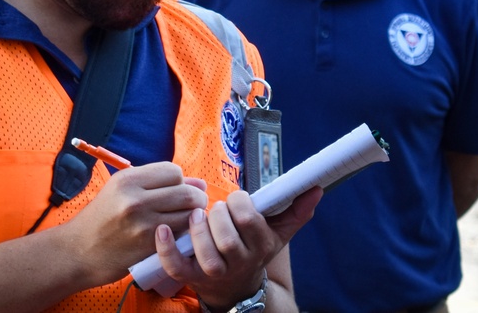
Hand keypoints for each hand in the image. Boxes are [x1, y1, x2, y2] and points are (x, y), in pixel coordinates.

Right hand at [62, 162, 208, 287]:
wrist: (78, 251)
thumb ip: (159, 183)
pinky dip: (185, 232)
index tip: (177, 190)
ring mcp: (142, 223)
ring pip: (188, 214)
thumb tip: (201, 183)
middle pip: (186, 192)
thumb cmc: (102, 217)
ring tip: (187, 220)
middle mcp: (135, 198)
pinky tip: (177, 233)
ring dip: (194, 217)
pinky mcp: (148, 246)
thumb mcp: (122, 190)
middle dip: (196, 198)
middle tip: (193, 206)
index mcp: (128, 179)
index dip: (181, 180)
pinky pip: (180, 233)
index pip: (174, 171)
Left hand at [153, 186, 322, 307]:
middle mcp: (239, 262)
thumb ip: (297, 211)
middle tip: (214, 209)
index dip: (238, 202)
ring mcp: (215, 273)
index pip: (248, 218)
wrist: (236, 289)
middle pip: (227, 235)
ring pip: (206, 253)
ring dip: (197, 229)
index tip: (235, 200)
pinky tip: (161, 229)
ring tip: (196, 217)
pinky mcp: (192, 279)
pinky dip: (166, 248)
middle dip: (218, 215)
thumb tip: (316, 188)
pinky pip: (176, 266)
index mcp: (260, 246)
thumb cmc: (254, 249)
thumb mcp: (278, 234)